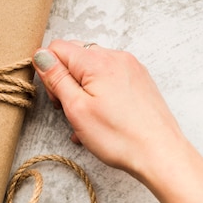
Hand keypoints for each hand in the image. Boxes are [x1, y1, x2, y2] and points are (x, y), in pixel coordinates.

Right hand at [32, 39, 183, 177]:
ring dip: (82, 89)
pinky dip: (99, 92)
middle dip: (65, 79)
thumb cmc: (120, 137)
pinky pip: (110, 77)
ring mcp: (131, 67)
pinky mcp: (140, 80)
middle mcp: (116, 57)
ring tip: (86, 119)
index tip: (55, 97)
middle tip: (68, 109)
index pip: (57, 48)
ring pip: (92, 68)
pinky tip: (100, 117)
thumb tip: (41, 55)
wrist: (161, 154)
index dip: (48, 71)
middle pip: (76, 55)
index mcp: (97, 61)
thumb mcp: (77, 108)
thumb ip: (57, 78)